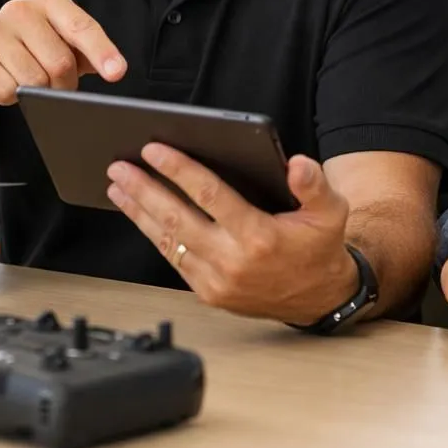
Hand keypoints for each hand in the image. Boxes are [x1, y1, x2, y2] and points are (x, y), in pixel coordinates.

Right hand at [0, 0, 125, 112]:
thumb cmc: (28, 53)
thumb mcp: (61, 46)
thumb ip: (87, 52)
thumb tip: (113, 69)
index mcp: (47, 0)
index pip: (81, 27)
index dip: (102, 51)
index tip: (117, 73)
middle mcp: (19, 8)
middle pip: (60, 63)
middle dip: (64, 85)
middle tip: (56, 87)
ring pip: (34, 81)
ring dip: (38, 94)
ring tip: (28, 83)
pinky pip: (8, 91)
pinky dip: (12, 98)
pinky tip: (4, 83)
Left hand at [106, 143, 358, 325]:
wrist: (319, 298)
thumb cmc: (319, 247)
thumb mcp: (330, 211)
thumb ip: (314, 184)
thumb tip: (297, 164)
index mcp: (259, 236)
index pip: (209, 195)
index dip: (178, 170)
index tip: (153, 150)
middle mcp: (233, 261)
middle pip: (177, 218)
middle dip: (144, 189)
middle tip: (119, 167)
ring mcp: (217, 281)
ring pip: (168, 241)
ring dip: (139, 212)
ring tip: (118, 187)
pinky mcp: (209, 293)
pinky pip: (173, 260)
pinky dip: (153, 235)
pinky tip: (139, 215)